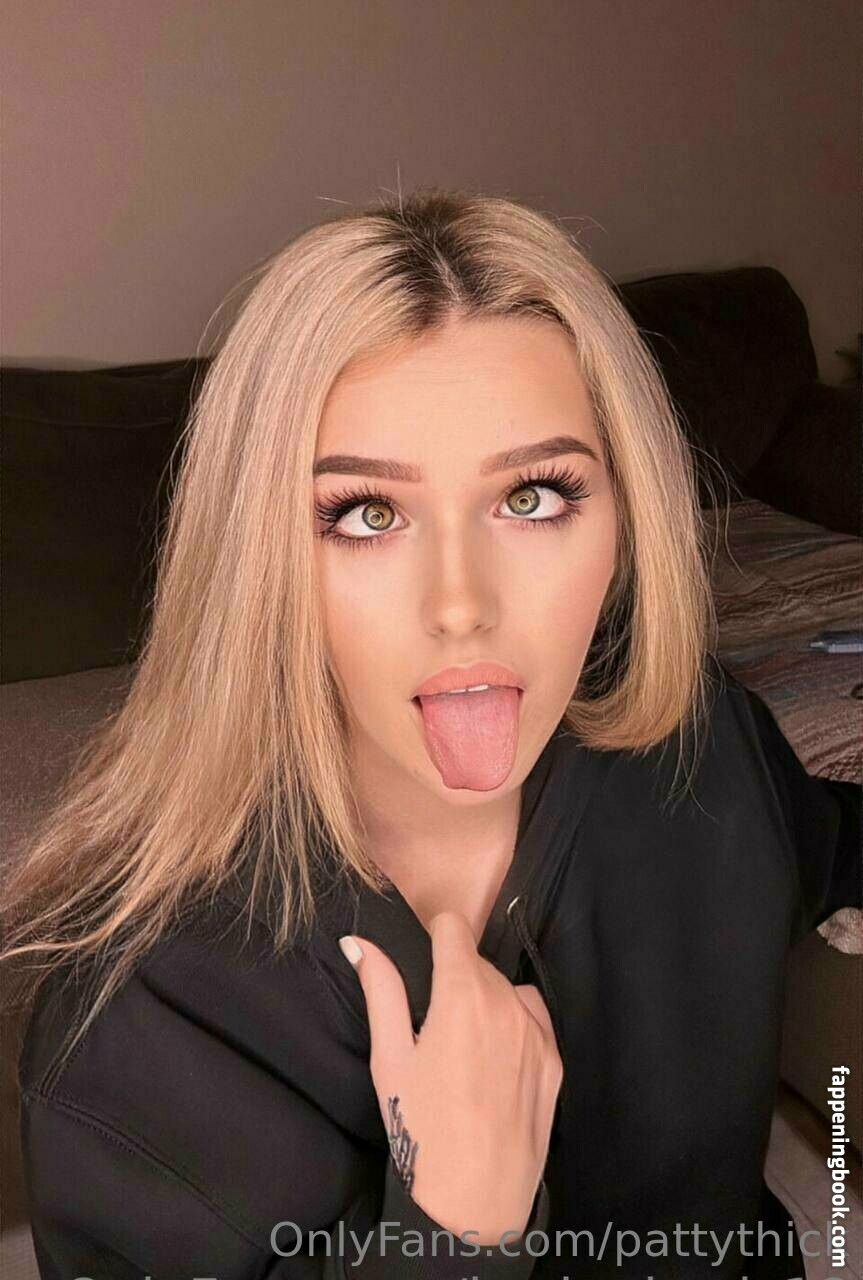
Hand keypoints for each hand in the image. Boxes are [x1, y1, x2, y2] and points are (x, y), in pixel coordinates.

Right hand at [341, 910, 562, 1243]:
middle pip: (477, 962)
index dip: (435, 936)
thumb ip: (380, 990)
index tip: (425, 959)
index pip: (454, 927)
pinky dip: (514, 1024)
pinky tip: (494, 1060)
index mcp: (462, 994)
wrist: (475, 1201)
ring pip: (506, 989)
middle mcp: (506, 1002)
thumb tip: (359, 943)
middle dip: (455, 978)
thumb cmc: (421, 1129)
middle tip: (433, 1025)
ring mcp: (536, 1031)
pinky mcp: (555, 1059)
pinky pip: (532, 1018)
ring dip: (486, 1001)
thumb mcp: (389, 1058)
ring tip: (464, 1048)